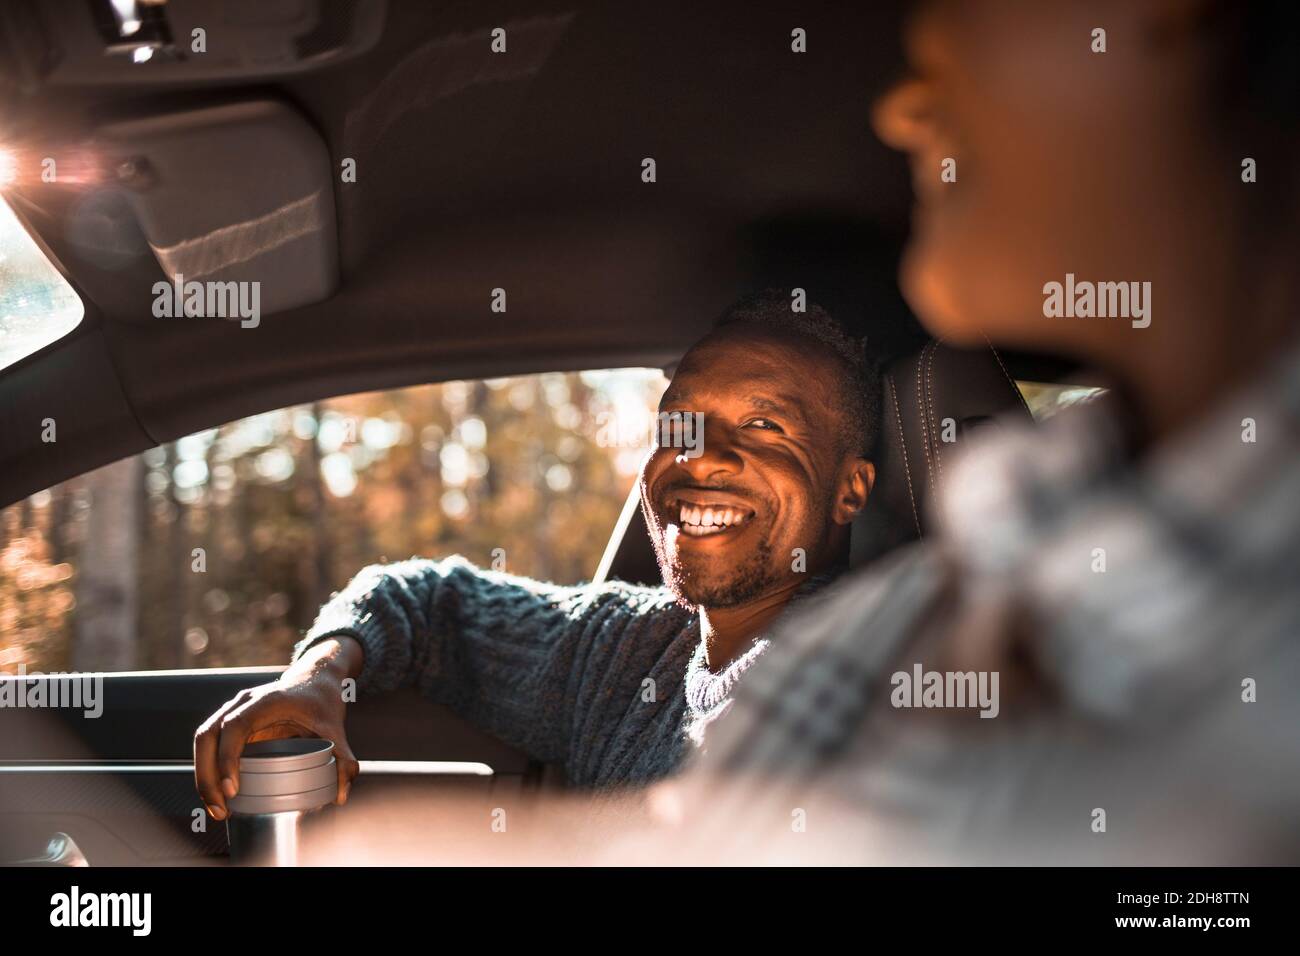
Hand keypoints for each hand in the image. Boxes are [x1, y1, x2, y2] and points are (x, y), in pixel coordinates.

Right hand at [193, 636, 363, 819]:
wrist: (315, 679)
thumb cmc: (322, 701)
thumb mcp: (335, 728)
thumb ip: (343, 759)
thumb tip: (341, 795)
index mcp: (266, 700)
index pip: (235, 726)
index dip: (228, 757)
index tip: (232, 789)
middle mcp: (243, 703)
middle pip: (208, 736)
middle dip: (208, 776)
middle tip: (222, 809)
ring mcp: (232, 711)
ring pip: (204, 741)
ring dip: (204, 776)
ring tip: (218, 809)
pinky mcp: (230, 722)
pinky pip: (210, 745)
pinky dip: (209, 770)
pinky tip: (218, 795)